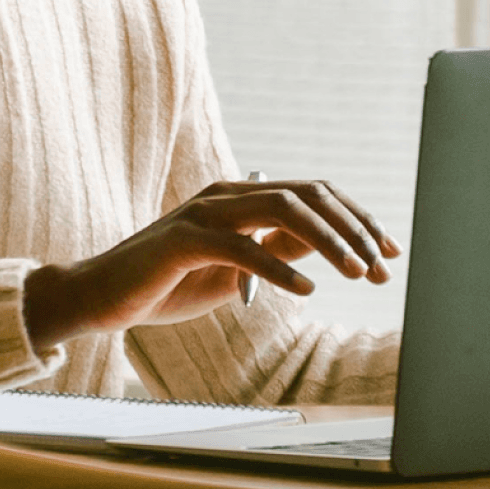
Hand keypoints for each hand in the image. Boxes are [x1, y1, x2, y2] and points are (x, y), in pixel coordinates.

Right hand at [23, 179, 401, 350]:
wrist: (101, 295)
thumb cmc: (166, 283)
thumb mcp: (235, 270)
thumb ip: (273, 251)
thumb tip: (326, 247)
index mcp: (237, 197)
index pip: (311, 192)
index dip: (356, 217)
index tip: (388, 250)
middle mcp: (223, 194)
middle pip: (304, 193)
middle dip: (352, 227)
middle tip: (382, 266)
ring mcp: (201, 213)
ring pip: (279, 208)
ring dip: (326, 240)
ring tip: (355, 272)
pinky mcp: (182, 240)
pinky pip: (239, 246)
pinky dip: (277, 267)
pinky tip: (305, 290)